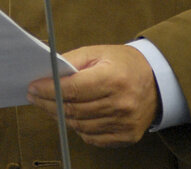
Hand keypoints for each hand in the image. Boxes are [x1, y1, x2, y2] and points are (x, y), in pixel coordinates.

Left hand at [26, 44, 157, 147]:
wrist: (157, 82)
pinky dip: (78, 128)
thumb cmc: (124, 64)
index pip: (72, 89)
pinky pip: (92, 137)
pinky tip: (71, 117)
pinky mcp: (127, 136)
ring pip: (80, 125)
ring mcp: (125, 123)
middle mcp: (121, 103)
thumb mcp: (98, 52)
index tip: (32, 87)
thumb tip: (47, 73)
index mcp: (113, 78)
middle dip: (48, 103)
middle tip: (34, 96)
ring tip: (49, 105)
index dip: (48, 89)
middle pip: (74, 109)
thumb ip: (72, 61)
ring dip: (60, 116)